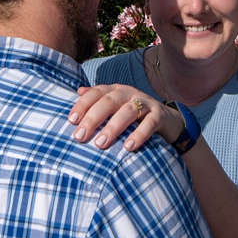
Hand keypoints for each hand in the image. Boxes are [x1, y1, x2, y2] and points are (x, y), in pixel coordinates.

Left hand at [69, 84, 183, 151]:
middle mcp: (129, 93)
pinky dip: (139, 134)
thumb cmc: (133, 115)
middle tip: (80, 137)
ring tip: (101, 144)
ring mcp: (146, 103)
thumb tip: (77, 92)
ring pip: (128, 111)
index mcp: (115, 90)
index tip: (71, 121)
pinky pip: (150, 124)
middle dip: (93, 118)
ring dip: (113, 127)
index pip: (96, 93)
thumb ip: (97, 99)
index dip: (83, 105)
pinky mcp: (159, 115)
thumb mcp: (115, 106)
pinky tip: (129, 147)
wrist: (166, 119)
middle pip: (109, 101)